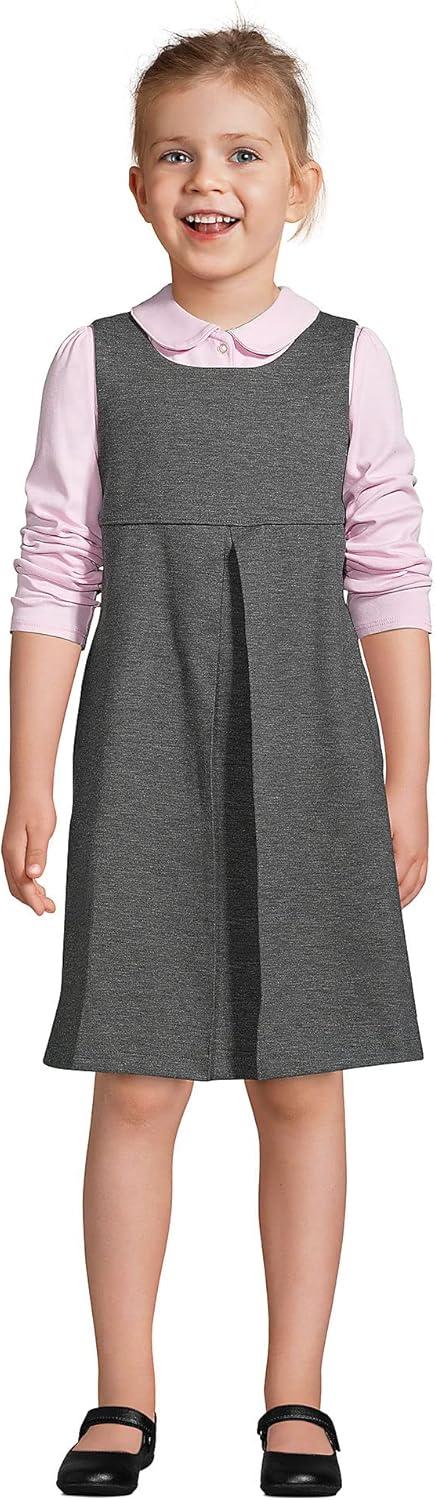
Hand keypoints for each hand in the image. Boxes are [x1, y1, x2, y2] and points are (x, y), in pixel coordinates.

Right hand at [1, 793, 56, 914]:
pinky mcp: (15, 848)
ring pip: (17, 881)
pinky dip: (28, 883)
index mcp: (14, 852)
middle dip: (31, 901)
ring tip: (46, 902)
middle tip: (48, 909)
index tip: (43, 911)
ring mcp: (11, 851)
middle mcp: (9, 854)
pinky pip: (18, 872)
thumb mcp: (41, 831)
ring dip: (30, 894)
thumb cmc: (36, 806)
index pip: (23, 884)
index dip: (33, 900)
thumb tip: (34, 874)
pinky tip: (38, 884)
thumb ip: (37, 854)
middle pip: (17, 887)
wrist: (30, 789)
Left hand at [384, 778, 428, 907]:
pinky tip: (408, 892)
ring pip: (417, 885)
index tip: (371, 908)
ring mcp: (423, 852)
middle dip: (394, 904)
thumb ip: (374, 850)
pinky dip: (415, 888)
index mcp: (406, 853)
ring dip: (406, 899)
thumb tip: (366, 868)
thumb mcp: (378, 827)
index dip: (382, 898)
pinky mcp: (424, 848)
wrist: (408, 784)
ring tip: (393, 910)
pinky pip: (423, 875)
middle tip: (379, 916)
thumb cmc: (393, 801)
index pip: (393, 885)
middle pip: (406, 890)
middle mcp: (418, 856)